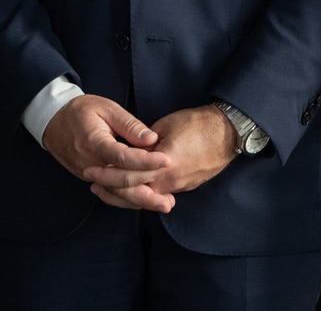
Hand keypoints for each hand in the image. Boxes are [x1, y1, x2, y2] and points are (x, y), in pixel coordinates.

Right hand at [42, 95, 167, 208]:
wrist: (53, 120)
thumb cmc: (83, 111)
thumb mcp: (107, 108)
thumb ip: (130, 125)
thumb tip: (151, 139)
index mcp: (94, 141)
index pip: (122, 157)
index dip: (146, 161)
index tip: (167, 161)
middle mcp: (89, 162)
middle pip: (119, 183)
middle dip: (146, 193)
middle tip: (169, 201)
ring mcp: (87, 173)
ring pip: (115, 192)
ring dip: (139, 201)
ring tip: (163, 205)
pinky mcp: (88, 177)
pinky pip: (109, 191)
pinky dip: (127, 198)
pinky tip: (145, 201)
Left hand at [86, 105, 239, 212]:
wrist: (229, 131)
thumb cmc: (198, 123)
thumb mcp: (165, 127)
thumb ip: (145, 144)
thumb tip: (129, 153)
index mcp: (162, 165)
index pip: (126, 176)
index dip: (107, 175)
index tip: (92, 171)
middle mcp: (169, 182)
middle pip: (133, 194)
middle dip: (111, 190)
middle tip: (93, 184)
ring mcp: (179, 187)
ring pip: (146, 197)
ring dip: (126, 195)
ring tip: (108, 189)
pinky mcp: (187, 186)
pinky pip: (159, 194)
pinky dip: (143, 193)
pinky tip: (134, 188)